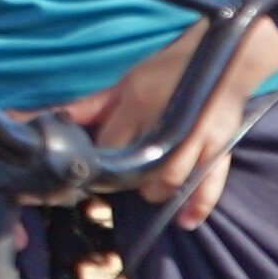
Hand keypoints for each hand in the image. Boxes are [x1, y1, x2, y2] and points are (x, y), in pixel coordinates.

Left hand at [69, 21, 277, 226]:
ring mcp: (197, 137)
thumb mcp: (124, 85)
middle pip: (141, 169)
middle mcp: (167, 122)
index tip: (97, 168)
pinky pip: (211, 182)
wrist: (220, 58)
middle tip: (126, 179)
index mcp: (138, 102)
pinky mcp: (221, 146)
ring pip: (170, 180)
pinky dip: (198, 205)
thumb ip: (90, 106)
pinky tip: (185, 221)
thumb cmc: (164, 74)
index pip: (111, 144)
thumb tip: (55, 119)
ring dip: (156, 192)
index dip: (101, 160)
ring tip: (149, 189)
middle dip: (129, 180)